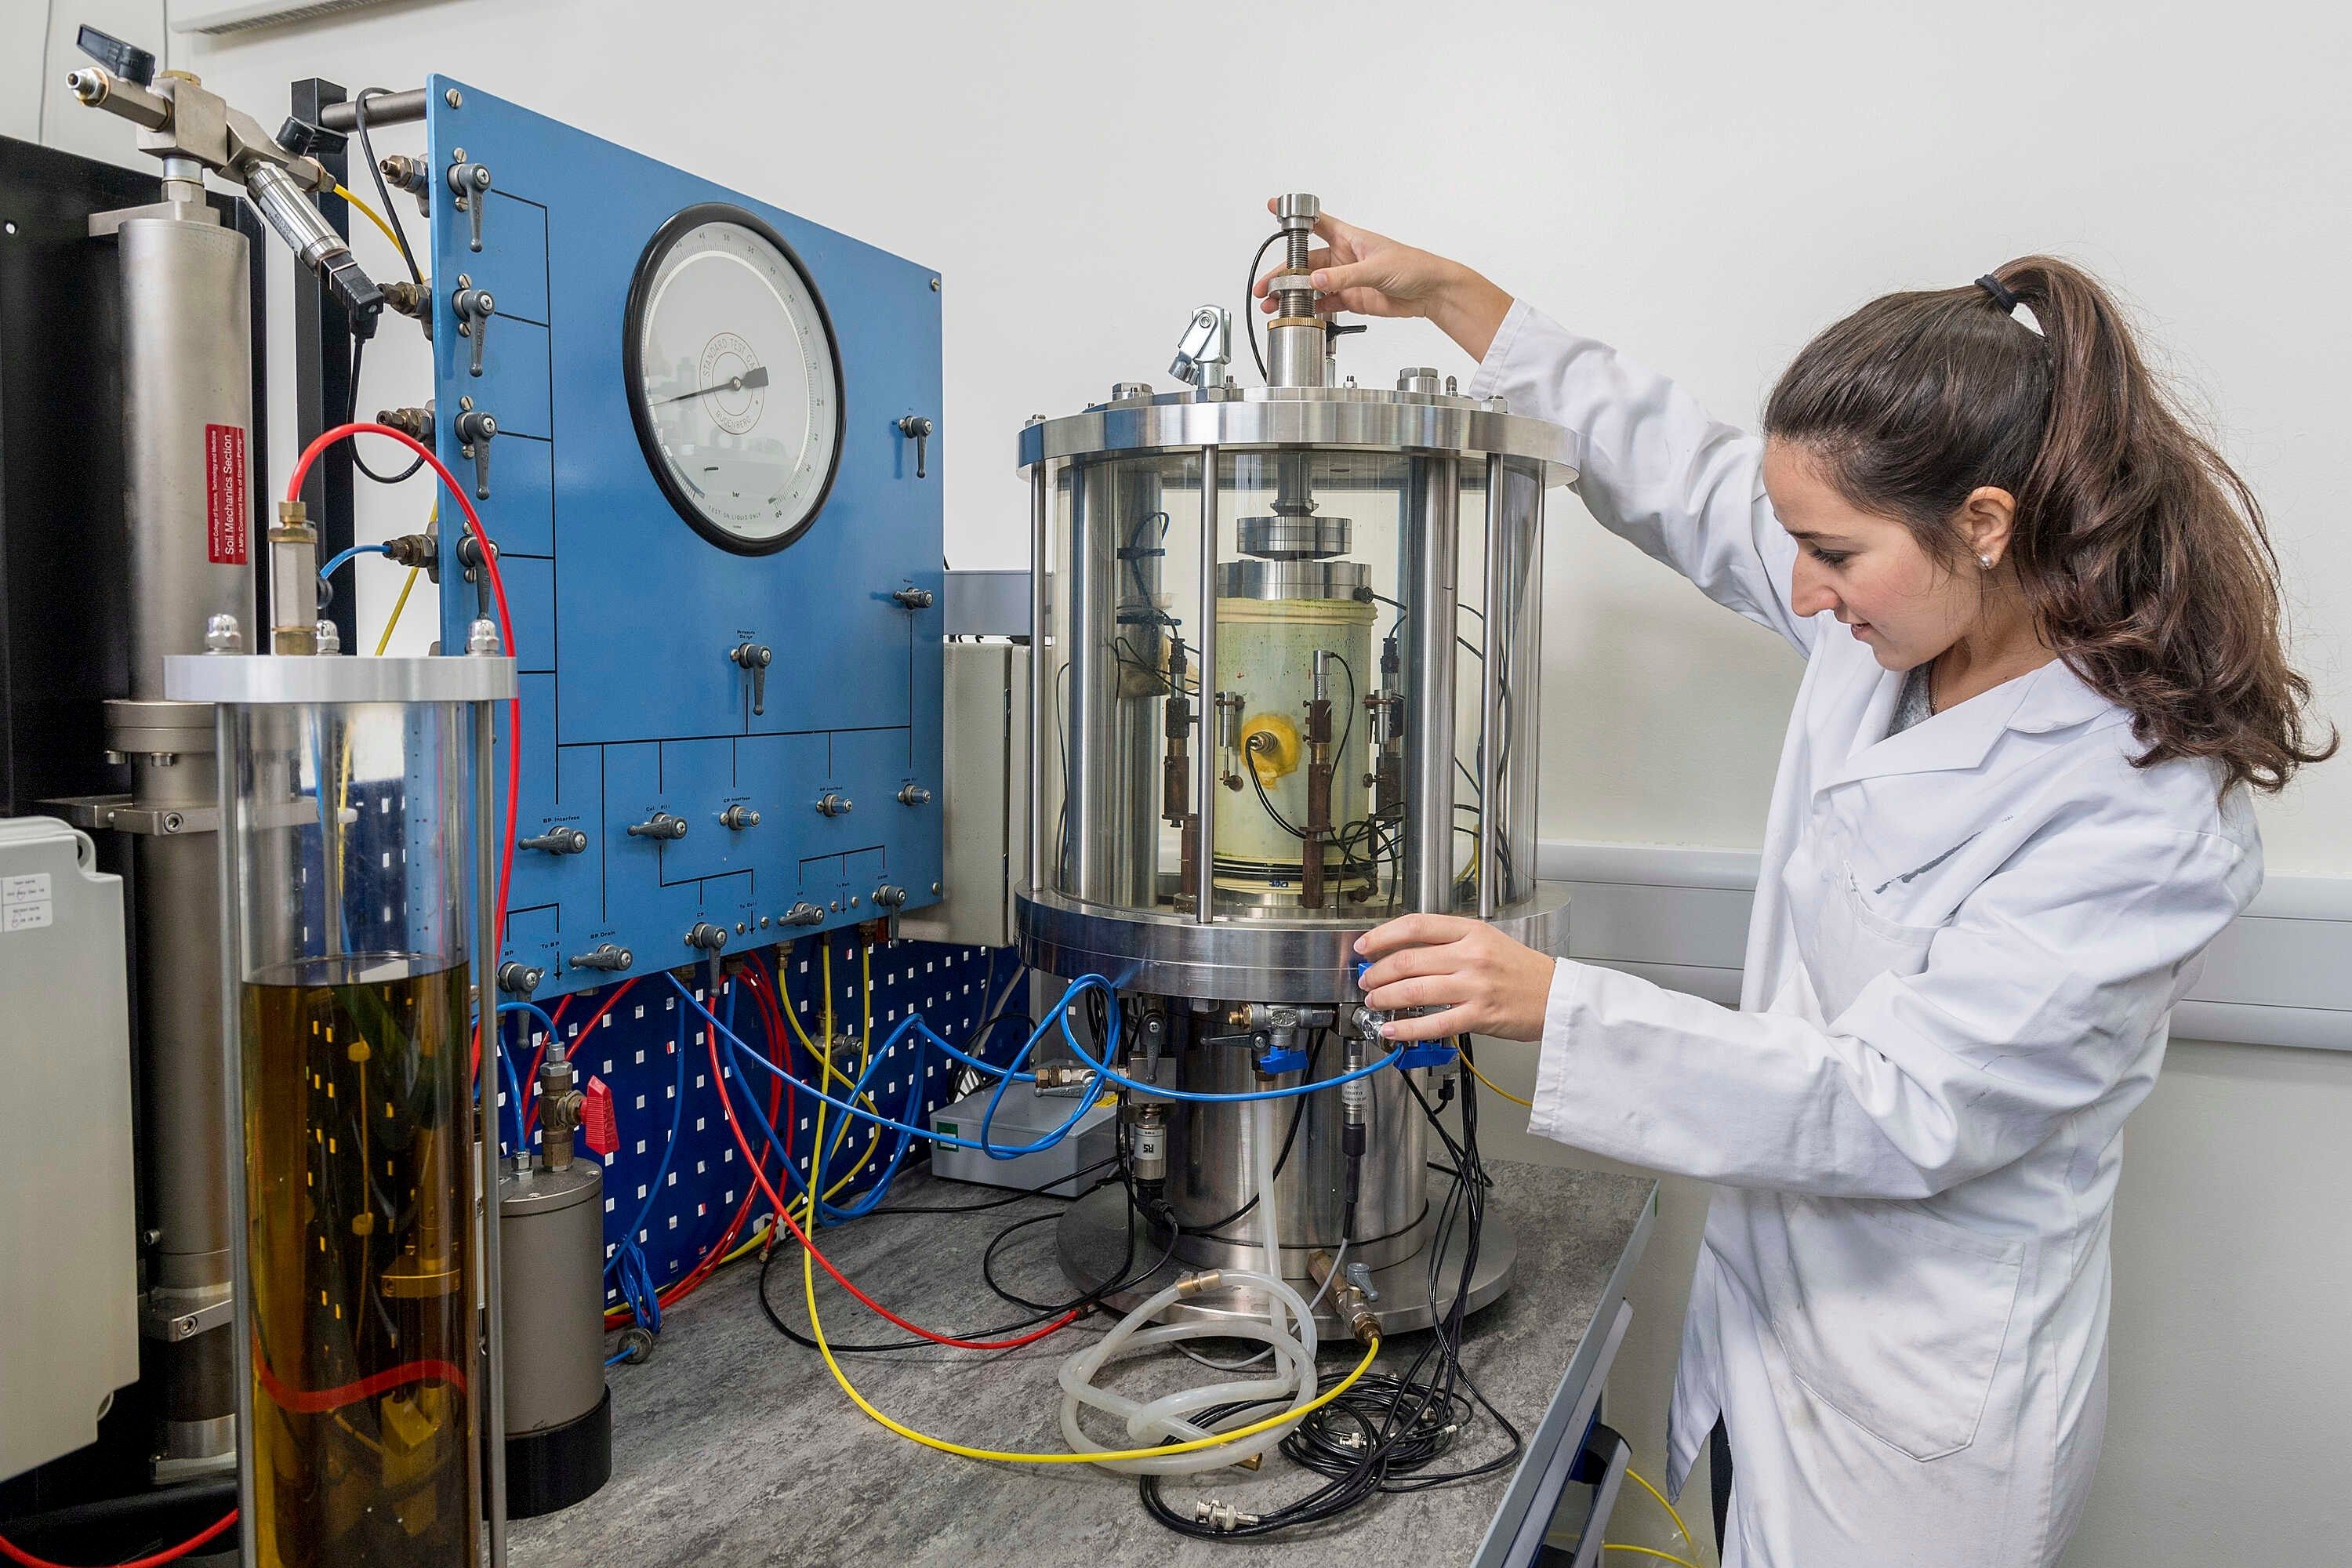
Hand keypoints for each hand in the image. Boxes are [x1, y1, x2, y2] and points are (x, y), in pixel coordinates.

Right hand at [1253, 202, 1513, 360]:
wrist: (1431, 292)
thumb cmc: (1413, 267)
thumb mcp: (1376, 269)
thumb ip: (1344, 277)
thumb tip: (1315, 281)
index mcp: (1349, 238)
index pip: (1316, 223)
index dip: (1295, 218)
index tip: (1273, 209)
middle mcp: (1343, 257)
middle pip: (1305, 263)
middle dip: (1284, 275)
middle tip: (1266, 287)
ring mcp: (1346, 279)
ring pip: (1311, 286)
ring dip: (1293, 295)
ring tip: (1274, 305)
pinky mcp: (1351, 299)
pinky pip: (1324, 304)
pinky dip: (1310, 310)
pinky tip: (1298, 315)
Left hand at [1353, 914, 1555, 1042]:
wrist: (1557, 996)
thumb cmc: (1522, 970)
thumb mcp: (1488, 941)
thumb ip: (1450, 943)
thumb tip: (1405, 951)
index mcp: (1471, 931)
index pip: (1415, 925)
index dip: (1382, 935)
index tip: (1365, 946)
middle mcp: (1471, 955)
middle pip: (1408, 959)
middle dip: (1377, 972)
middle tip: (1366, 980)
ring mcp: (1475, 985)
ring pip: (1415, 989)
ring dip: (1385, 997)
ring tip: (1373, 1001)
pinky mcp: (1479, 1015)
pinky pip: (1434, 1022)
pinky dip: (1407, 1027)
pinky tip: (1392, 1028)